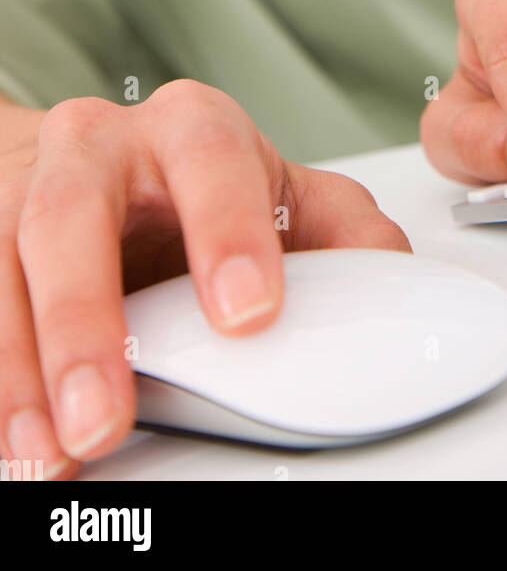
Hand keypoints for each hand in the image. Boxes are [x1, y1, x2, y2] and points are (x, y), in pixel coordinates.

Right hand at [0, 80, 409, 479]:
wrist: (98, 163)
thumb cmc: (188, 182)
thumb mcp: (274, 190)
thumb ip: (340, 229)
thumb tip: (396, 278)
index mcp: (190, 128)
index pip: (210, 161)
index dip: (228, 232)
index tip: (249, 314)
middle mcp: (99, 147)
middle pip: (72, 214)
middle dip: (83, 319)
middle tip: (108, 414)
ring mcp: (26, 190)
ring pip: (4, 265)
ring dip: (22, 367)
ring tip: (50, 450)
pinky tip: (14, 437)